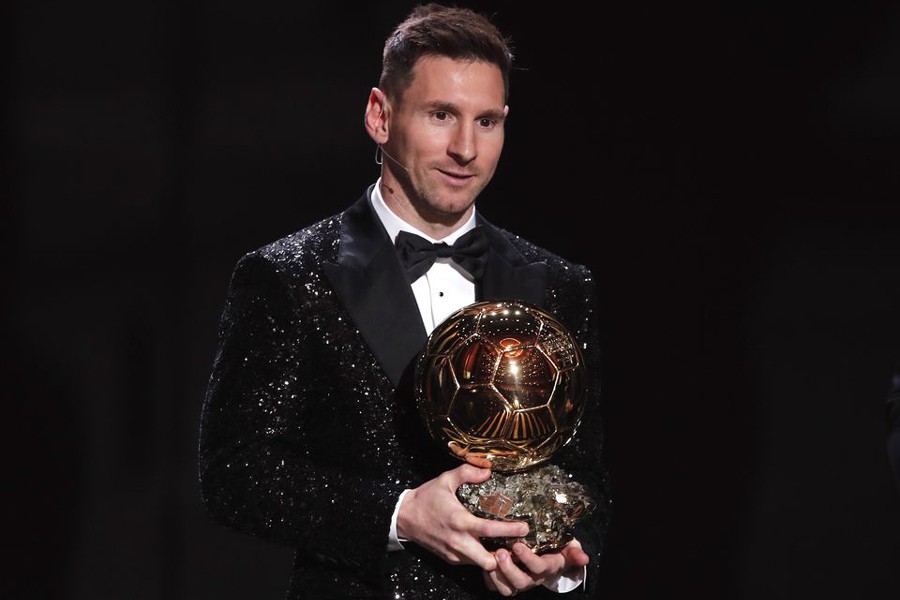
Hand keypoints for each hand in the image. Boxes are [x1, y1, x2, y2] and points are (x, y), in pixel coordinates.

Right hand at [397, 463, 529, 570]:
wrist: (404, 517)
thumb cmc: (426, 497)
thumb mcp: (445, 479)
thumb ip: (467, 472)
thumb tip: (488, 471)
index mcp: (459, 520)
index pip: (489, 529)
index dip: (509, 530)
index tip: (525, 529)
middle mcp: (458, 541)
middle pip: (488, 561)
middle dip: (503, 557)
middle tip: (514, 546)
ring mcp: (453, 553)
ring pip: (480, 565)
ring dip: (492, 558)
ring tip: (502, 547)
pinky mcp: (449, 558)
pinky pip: (470, 563)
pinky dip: (479, 557)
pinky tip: (483, 546)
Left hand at [482, 538, 588, 595]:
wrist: (550, 557)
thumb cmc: (558, 550)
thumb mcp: (569, 548)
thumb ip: (575, 553)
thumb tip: (585, 558)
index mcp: (546, 568)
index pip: (538, 567)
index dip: (527, 559)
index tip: (517, 545)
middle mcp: (532, 578)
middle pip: (520, 582)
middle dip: (509, 569)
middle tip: (500, 552)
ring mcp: (519, 582)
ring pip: (507, 589)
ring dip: (497, 576)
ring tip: (490, 558)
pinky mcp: (507, 582)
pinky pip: (495, 587)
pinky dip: (488, 579)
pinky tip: (484, 565)